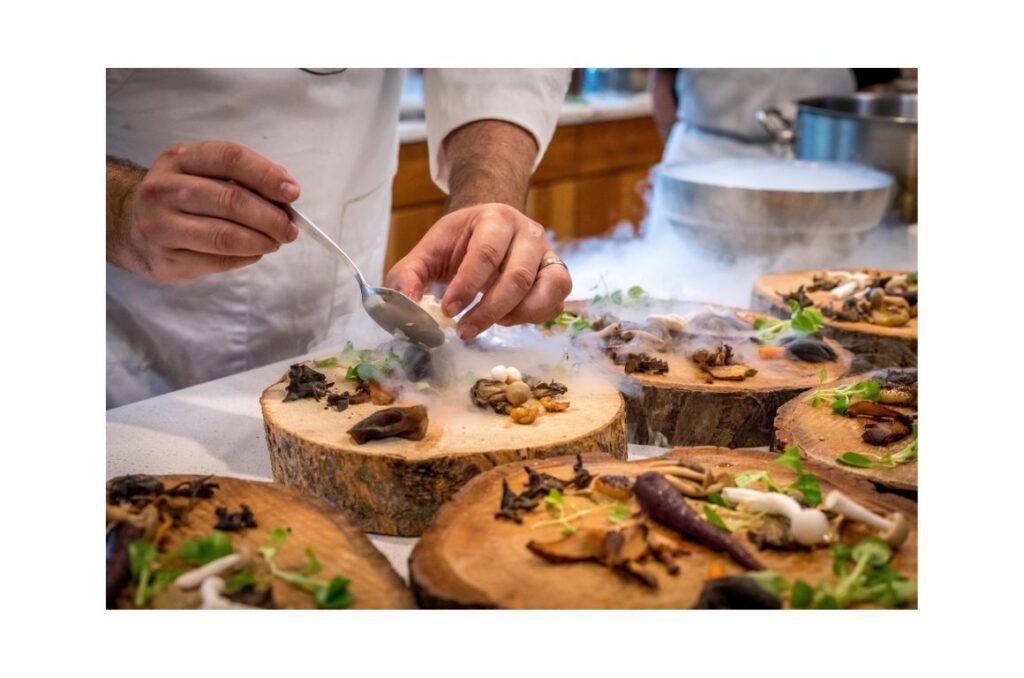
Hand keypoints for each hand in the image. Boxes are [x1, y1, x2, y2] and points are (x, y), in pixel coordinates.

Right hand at [107, 141, 300, 283]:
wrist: (131, 227)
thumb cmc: (181, 198)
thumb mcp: (202, 173)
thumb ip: (241, 177)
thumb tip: (285, 192)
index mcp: (179, 159)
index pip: (229, 158)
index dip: (266, 175)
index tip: (292, 193)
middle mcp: (163, 189)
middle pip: (231, 200)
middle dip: (271, 217)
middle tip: (290, 228)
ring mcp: (160, 226)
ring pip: (226, 236)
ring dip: (262, 241)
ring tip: (276, 241)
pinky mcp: (166, 259)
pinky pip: (219, 261)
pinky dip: (246, 258)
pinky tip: (254, 252)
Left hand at [386, 203, 571, 339]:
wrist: (490, 228)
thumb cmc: (459, 242)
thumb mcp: (428, 251)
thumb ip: (409, 275)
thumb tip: (406, 304)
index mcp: (495, 218)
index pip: (485, 254)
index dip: (466, 286)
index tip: (448, 311)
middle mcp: (528, 233)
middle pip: (517, 277)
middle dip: (489, 310)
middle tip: (464, 330)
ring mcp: (548, 253)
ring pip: (548, 289)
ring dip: (518, 315)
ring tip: (492, 323)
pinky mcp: (557, 274)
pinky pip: (556, 301)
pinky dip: (534, 317)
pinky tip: (508, 318)